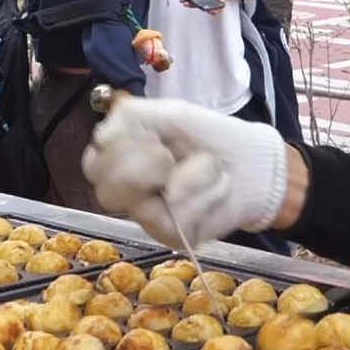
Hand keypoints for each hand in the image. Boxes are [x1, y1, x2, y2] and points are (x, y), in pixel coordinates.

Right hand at [82, 97, 287, 249]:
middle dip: (141, 165)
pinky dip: (202, 191)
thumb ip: (133, 116)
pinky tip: (218, 184)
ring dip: (178, 176)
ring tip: (203, 165)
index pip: (94, 162)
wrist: (255, 163)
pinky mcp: (175, 235)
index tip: (149, 133)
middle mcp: (132, 193)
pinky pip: (175, 217)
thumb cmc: (211, 137)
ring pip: (137, 206)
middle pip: (106, 190)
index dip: (117, 145)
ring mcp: (151, 217)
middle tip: (169, 154)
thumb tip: (105, 131)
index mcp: (124, 161)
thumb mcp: (173, 114)